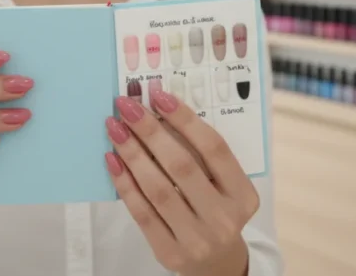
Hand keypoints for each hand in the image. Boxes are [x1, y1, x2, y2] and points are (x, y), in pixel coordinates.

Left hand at [104, 80, 258, 275]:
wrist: (215, 263)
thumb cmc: (215, 210)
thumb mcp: (223, 186)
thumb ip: (202, 156)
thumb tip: (159, 111)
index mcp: (243, 194)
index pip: (214, 148)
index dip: (185, 119)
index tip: (158, 96)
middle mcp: (224, 217)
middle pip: (182, 165)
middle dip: (150, 131)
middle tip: (127, 106)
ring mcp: (197, 238)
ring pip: (158, 188)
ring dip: (132, 153)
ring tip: (115, 128)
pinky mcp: (171, 253)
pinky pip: (142, 212)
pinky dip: (125, 183)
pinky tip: (113, 160)